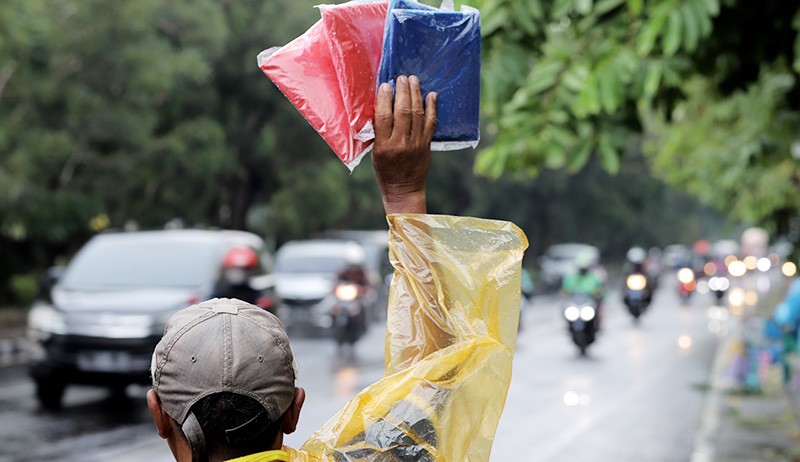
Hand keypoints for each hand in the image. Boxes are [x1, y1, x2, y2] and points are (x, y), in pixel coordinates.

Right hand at [373, 75, 436, 213]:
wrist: (404, 190)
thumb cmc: (385, 171)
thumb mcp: (375, 153)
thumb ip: (378, 132)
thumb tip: (381, 106)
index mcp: (383, 146)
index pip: (384, 117)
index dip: (384, 99)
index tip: (385, 85)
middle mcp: (400, 144)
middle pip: (402, 112)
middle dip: (402, 92)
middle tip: (402, 77)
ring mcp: (416, 144)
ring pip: (417, 114)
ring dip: (416, 94)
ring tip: (414, 80)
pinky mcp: (426, 145)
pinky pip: (431, 123)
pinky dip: (432, 107)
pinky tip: (431, 95)